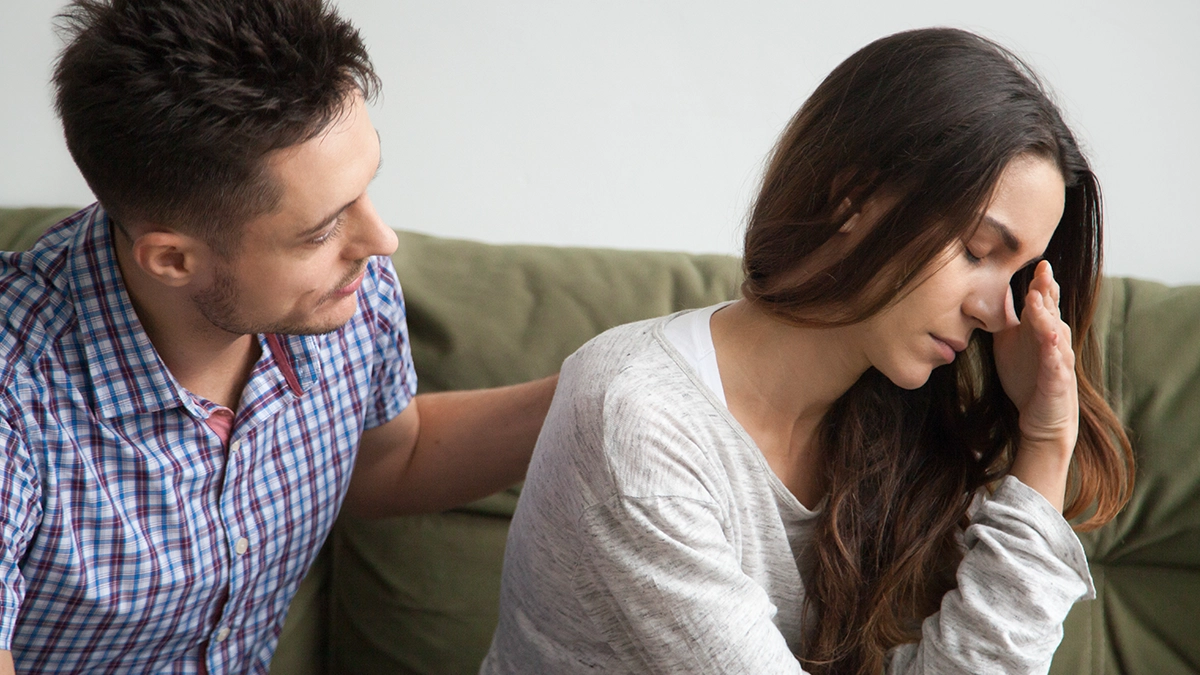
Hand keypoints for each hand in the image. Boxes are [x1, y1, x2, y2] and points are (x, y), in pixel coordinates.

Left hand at [992, 261, 1078, 498]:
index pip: (1042, 300)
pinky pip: (1056, 362)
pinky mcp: (1057, 380)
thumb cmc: (1027, 378)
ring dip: (1047, 314)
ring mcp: (1058, 359)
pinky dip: (1052, 349)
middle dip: (1047, 289)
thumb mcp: (1010, 341)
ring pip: (1055, 331)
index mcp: (1041, 329)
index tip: (1034, 259)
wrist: (1040, 418)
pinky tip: (1048, 337)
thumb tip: (991, 290)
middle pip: (1052, 309)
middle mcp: (1054, 340)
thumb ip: (1005, 317)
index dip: (1040, 281)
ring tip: (1038, 297)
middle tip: (1042, 267)